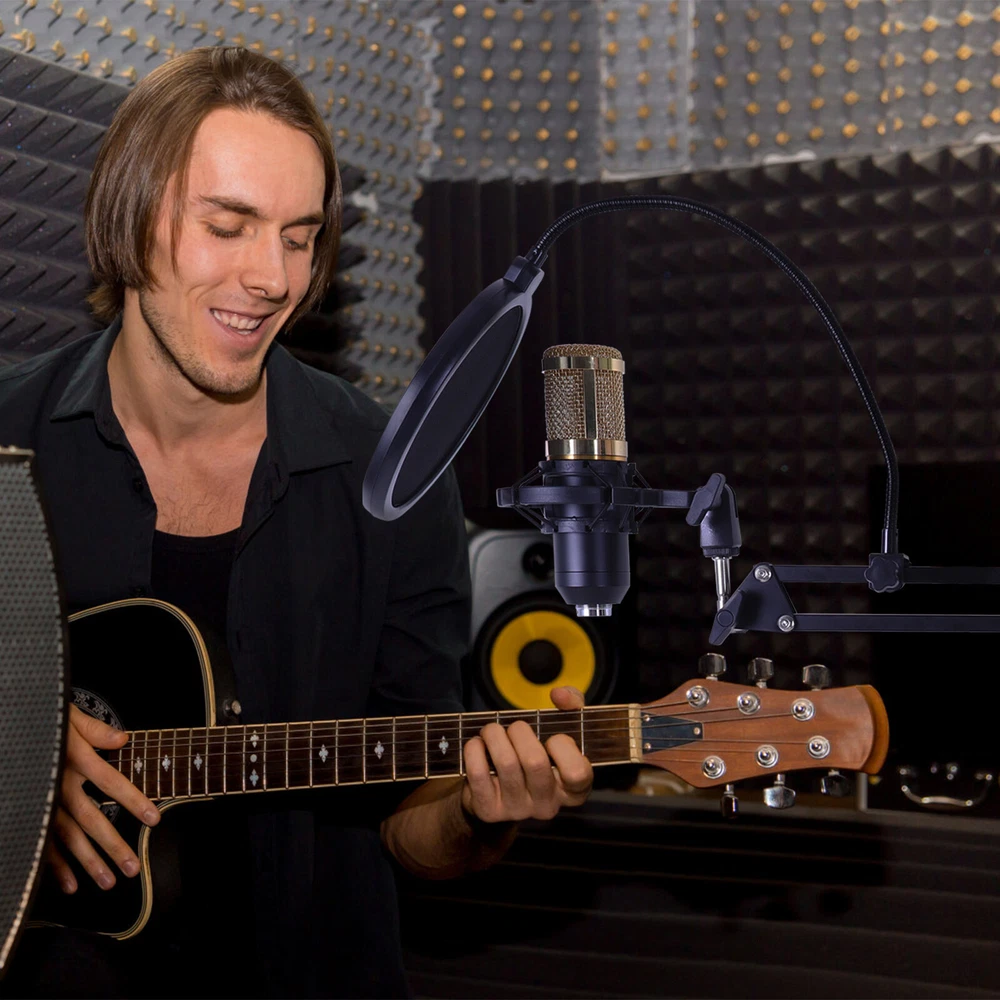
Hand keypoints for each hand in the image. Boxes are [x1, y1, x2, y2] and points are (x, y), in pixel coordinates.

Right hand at [47, 705, 159, 893]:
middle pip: (89, 818)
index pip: (109, 782)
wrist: (13, 728)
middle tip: (132, 867)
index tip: (153, 818)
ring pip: (67, 837)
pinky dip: (55, 866)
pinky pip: (43, 842)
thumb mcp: (69, 717)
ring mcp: (43, 802)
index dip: (132, 800)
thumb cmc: (45, 722)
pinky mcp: (32, 813)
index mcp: (73, 760)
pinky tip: (71, 885)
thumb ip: (94, 730)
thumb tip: (122, 738)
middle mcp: (58, 785)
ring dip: (88, 862)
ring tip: (109, 881)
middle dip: (112, 845)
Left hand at [461, 685, 593, 825]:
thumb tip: (559, 695)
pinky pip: (478, 774)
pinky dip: (474, 750)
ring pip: (506, 763)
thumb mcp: (562, 727)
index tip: (553, 738)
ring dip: (494, 734)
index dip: (564, 748)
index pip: (577, 774)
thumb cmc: (538, 750)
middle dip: (520, 732)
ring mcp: (518, 811)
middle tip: (514, 727)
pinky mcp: (489, 811)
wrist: (499, 788)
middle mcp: (547, 806)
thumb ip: (572, 703)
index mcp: (572, 791)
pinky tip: (477, 745)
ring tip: (491, 730)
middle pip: (535, 762)